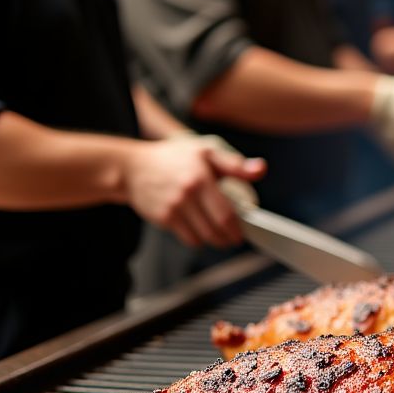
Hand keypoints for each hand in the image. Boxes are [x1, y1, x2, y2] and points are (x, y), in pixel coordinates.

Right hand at [125, 136, 265, 248]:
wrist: (133, 168)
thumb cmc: (173, 158)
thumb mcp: (206, 152)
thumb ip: (234, 164)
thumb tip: (261, 170)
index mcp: (201, 178)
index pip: (225, 213)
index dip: (236, 228)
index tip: (242, 233)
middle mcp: (186, 195)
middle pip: (214, 229)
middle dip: (228, 238)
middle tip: (234, 238)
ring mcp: (173, 208)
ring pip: (202, 237)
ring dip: (215, 240)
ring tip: (220, 235)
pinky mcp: (163, 218)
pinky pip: (188, 238)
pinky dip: (197, 239)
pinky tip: (201, 229)